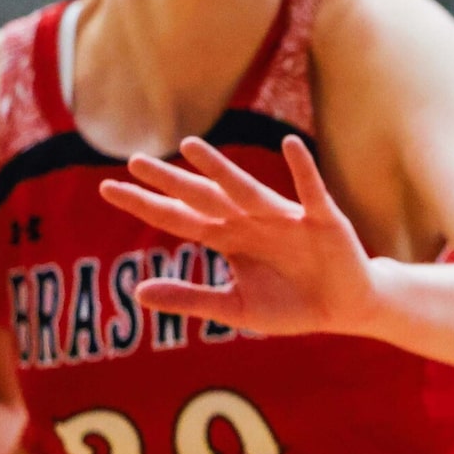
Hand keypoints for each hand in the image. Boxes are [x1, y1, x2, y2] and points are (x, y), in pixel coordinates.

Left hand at [100, 134, 378, 337]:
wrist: (346, 308)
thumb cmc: (291, 305)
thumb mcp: (236, 308)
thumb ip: (190, 298)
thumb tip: (137, 291)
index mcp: (228, 238)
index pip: (178, 218)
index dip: (145, 205)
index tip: (107, 189)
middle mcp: (250, 221)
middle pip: (204, 198)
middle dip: (171, 181)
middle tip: (134, 161)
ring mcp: (285, 217)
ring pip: (246, 190)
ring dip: (221, 170)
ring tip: (191, 148)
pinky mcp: (322, 220)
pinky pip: (310, 190)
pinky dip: (302, 169)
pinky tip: (291, 145)